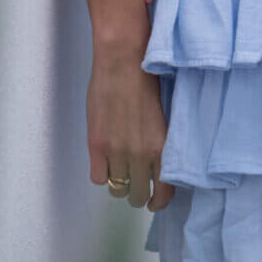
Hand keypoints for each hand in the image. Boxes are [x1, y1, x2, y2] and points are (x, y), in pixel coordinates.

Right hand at [88, 45, 174, 210]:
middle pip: (138, 195)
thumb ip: (159, 144)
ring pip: (117, 189)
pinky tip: (105, 160)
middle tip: (136, 184)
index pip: (164, 193)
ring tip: (120, 170)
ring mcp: (117, 150)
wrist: (124, 60)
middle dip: (138, 193)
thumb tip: (159, 167)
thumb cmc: (146, 81)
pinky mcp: (97, 144)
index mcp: (162, 147)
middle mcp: (141, 154)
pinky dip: (102, 173)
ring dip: (119, 183)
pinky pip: (98, 178)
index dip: (159, 201)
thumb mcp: (163, 118)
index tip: (155, 200)